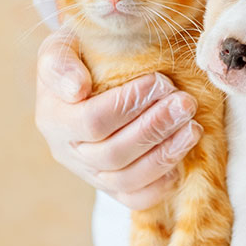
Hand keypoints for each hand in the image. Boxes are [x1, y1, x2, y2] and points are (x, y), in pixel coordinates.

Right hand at [35, 29, 202, 209]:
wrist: (88, 77)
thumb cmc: (79, 57)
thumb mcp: (62, 47)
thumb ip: (60, 62)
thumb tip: (77, 88)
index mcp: (53, 118)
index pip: (91, 121)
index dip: (129, 104)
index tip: (160, 81)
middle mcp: (68, 152)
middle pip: (113, 154)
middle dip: (154, 128)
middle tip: (185, 104)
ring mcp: (90, 174)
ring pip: (127, 180)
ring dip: (165, 154)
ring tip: (192, 128)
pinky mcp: (112, 187)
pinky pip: (135, 199)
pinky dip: (161, 184)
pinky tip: (182, 159)